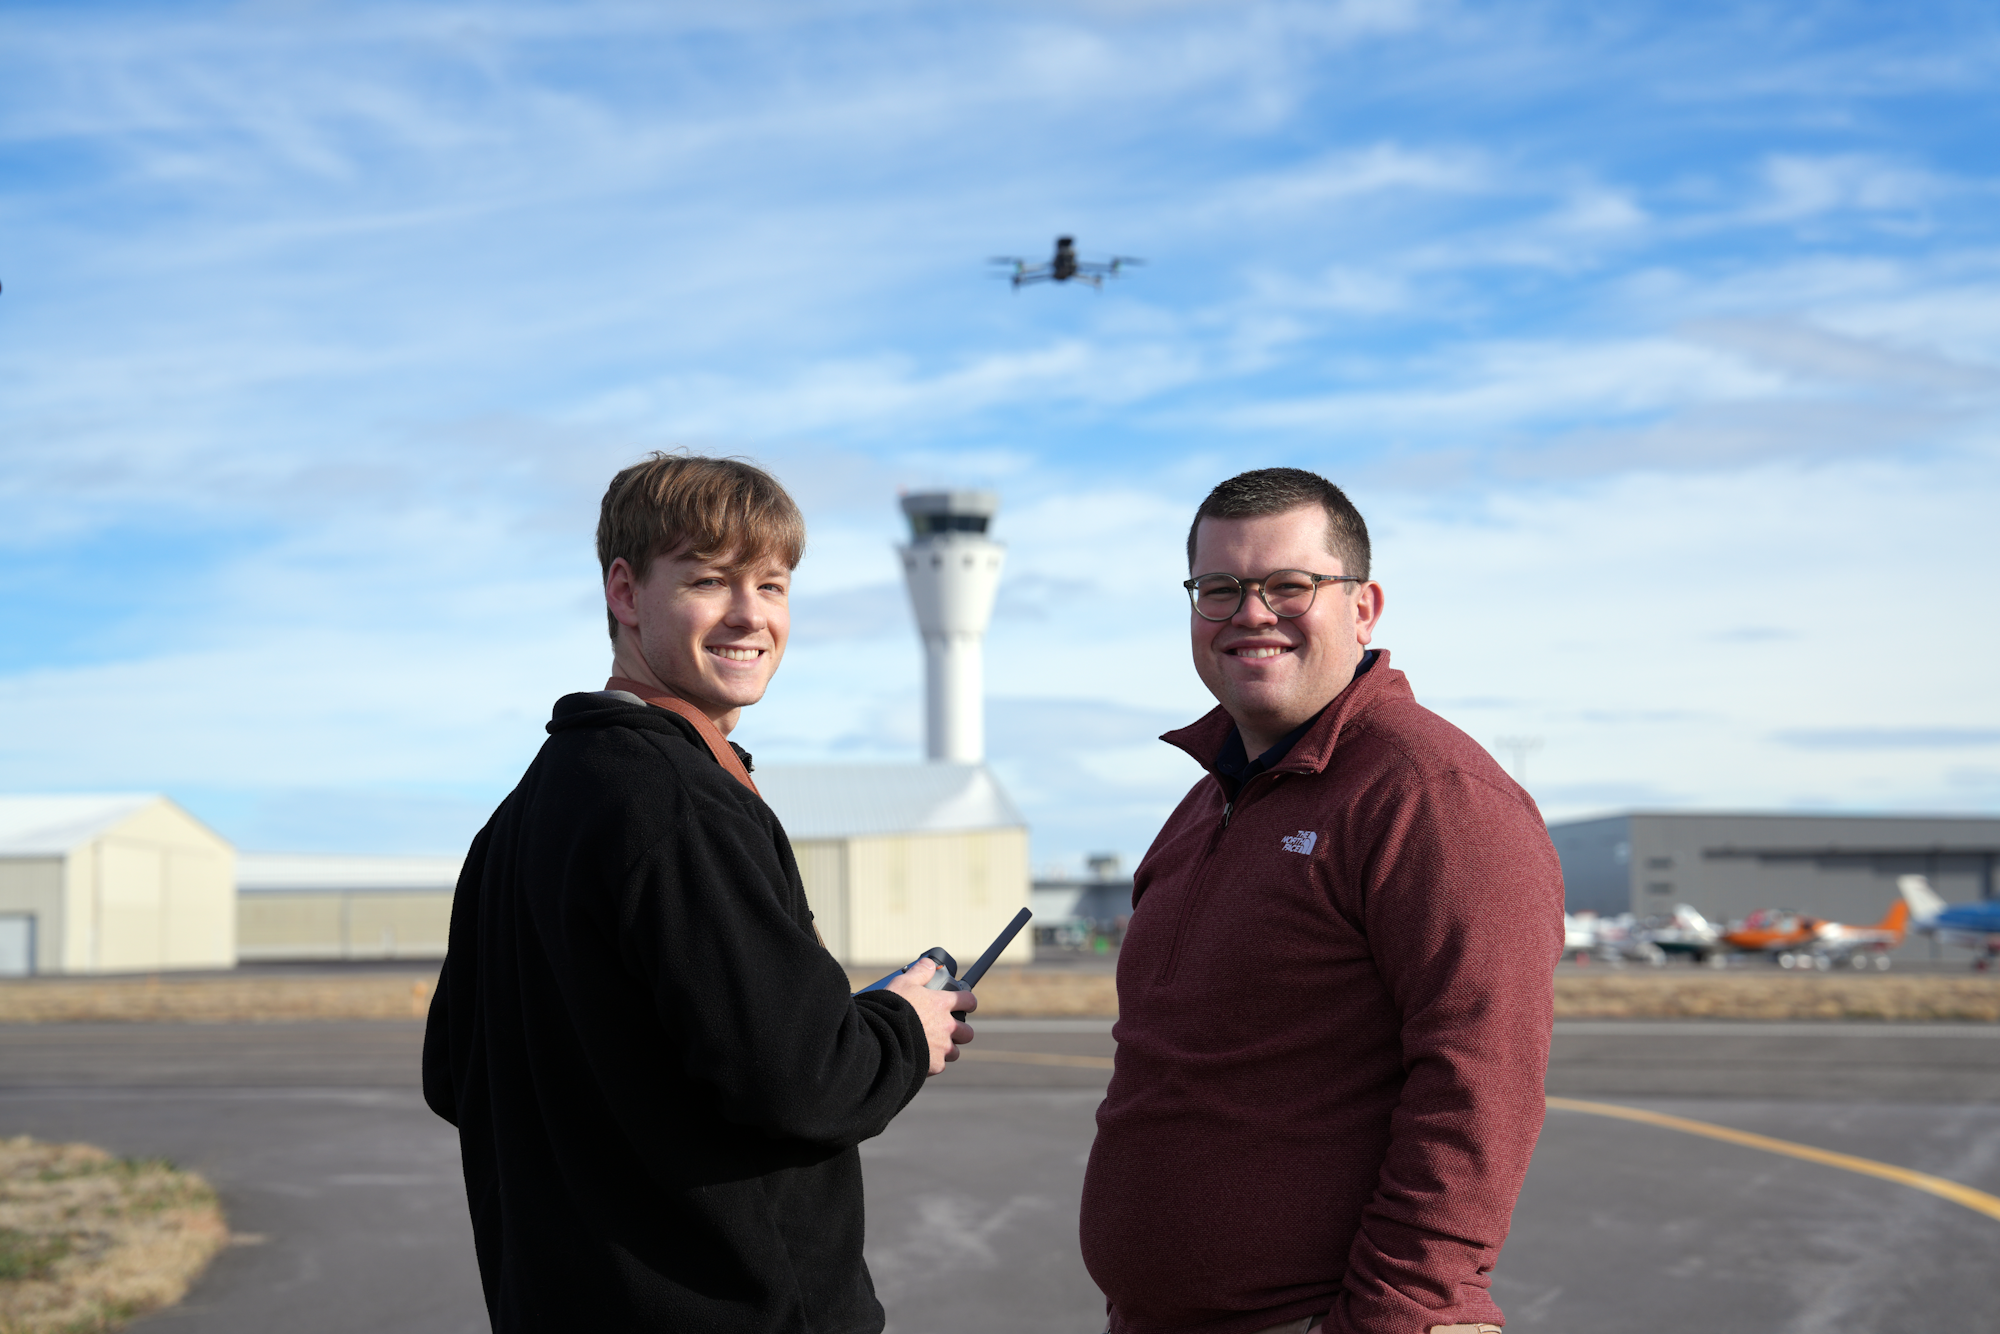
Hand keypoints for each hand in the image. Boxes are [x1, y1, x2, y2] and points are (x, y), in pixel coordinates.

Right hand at [884, 958, 976, 1074]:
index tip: (965, 1003)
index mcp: (941, 1005)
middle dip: (960, 1031)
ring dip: (946, 1049)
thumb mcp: (902, 983)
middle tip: (947, 1029)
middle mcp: (947, 1027)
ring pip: (954, 1051)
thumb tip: (930, 963)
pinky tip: (921, 1058)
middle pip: (967, 1032)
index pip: (968, 1001)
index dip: (968, 1002)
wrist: (881, 1038)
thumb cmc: (890, 1009)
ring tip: (932, 1046)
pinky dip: (932, 1063)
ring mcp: (942, 1047)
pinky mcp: (934, 1065)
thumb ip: (919, 972)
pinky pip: (939, 1065)